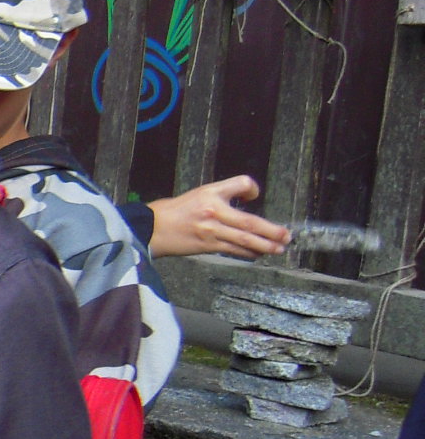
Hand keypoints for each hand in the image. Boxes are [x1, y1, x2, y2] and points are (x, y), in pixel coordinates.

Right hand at [147, 175, 289, 258]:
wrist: (151, 228)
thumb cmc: (175, 211)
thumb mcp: (198, 194)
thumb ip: (222, 195)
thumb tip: (247, 198)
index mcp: (210, 193)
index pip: (241, 184)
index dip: (252, 189)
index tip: (254, 196)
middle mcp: (213, 211)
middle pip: (249, 222)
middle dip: (270, 230)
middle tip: (286, 235)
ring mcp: (211, 230)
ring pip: (244, 240)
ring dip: (265, 245)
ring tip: (279, 248)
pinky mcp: (207, 245)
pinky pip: (233, 250)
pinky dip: (248, 252)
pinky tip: (257, 254)